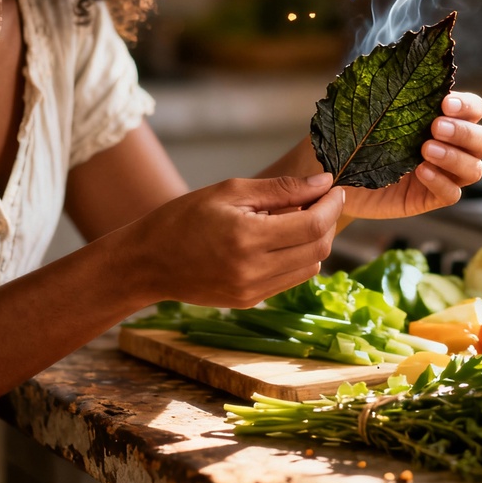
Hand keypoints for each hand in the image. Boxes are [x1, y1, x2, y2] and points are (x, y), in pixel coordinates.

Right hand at [120, 173, 345, 307]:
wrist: (147, 262)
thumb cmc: (184, 217)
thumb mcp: (231, 191)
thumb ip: (282, 189)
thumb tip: (323, 182)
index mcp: (247, 238)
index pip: (312, 226)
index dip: (331, 206)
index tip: (334, 189)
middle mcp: (253, 270)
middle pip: (318, 249)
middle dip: (327, 222)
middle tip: (319, 200)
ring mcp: (252, 291)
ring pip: (310, 267)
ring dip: (313, 241)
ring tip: (292, 219)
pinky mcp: (250, 301)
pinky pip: (290, 279)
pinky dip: (295, 258)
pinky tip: (277, 240)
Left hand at [343, 91, 481, 219]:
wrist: (333, 174)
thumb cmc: (351, 135)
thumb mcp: (367, 111)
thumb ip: (388, 92)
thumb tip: (401, 66)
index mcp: (443, 119)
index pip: (474, 109)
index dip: (467, 105)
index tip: (445, 103)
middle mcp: (450, 146)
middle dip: (464, 132)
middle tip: (436, 127)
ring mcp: (442, 174)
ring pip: (475, 169)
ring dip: (455, 157)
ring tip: (425, 150)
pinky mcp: (429, 198)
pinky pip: (452, 194)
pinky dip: (441, 182)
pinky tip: (421, 172)